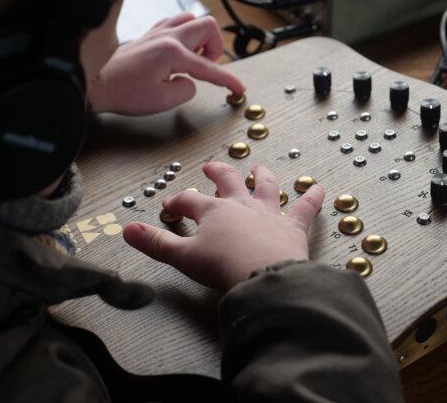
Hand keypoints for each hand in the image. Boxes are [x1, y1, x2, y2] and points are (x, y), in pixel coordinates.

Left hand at [89, 12, 244, 114]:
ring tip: (192, 60)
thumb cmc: (123, 92)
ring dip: (200, 39)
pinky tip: (178, 52)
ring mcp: (157, 32)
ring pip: (192, 20)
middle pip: (207, 26)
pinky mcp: (149, 35)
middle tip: (206, 67)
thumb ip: (186, 91)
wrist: (97, 83)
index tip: (238, 87)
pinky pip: (176, 24)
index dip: (228, 79)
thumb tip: (190, 82)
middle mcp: (166, 37)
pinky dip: (184, 36)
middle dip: (215, 48)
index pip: (209, 67)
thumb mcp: (162, 101)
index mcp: (172, 53)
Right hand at [123, 162, 324, 290]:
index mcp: (214, 212)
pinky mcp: (293, 227)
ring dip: (262, 176)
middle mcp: (242, 205)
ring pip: (266, 187)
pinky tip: (319, 189)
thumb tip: (126, 230)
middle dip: (217, 173)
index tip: (170, 206)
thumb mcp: (183, 257)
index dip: (177, 202)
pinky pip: (306, 209)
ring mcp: (269, 213)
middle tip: (210, 169)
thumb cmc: (224, 266)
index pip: (189, 201)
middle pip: (227, 181)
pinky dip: (313, 199)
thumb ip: (155, 243)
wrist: (264, 277)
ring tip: (259, 168)